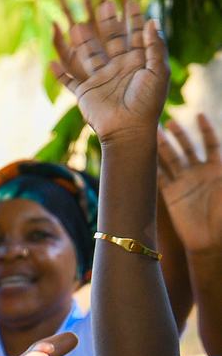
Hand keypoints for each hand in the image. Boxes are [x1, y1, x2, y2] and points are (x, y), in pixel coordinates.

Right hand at [50, 0, 168, 144]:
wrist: (127, 130)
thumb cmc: (146, 103)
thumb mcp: (158, 72)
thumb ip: (155, 47)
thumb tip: (151, 22)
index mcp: (138, 63)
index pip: (136, 36)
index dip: (134, 19)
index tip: (131, 1)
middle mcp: (118, 68)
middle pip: (111, 40)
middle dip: (107, 23)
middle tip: (104, 5)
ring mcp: (100, 79)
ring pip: (88, 55)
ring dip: (82, 41)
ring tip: (76, 25)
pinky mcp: (85, 92)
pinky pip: (68, 81)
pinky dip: (59, 74)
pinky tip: (52, 62)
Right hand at [157, 114, 221, 252]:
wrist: (211, 240)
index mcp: (216, 169)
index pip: (210, 143)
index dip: (205, 130)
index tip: (198, 115)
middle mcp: (198, 172)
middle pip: (187, 147)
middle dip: (178, 134)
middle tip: (167, 122)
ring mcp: (183, 182)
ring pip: (170, 159)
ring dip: (161, 146)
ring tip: (151, 133)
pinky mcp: (170, 194)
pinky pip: (158, 177)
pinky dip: (150, 167)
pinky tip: (141, 157)